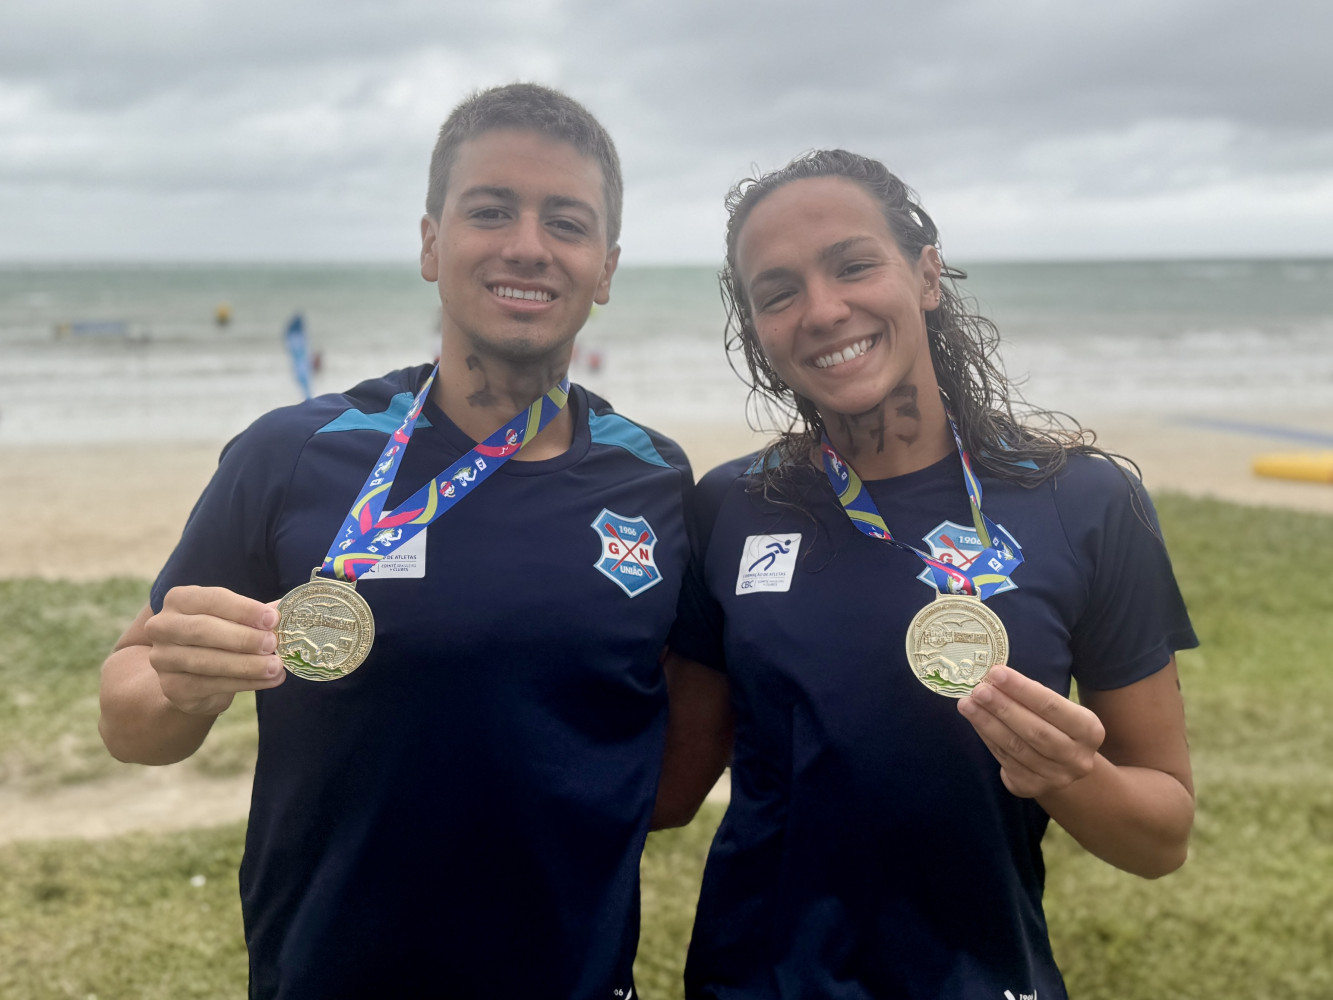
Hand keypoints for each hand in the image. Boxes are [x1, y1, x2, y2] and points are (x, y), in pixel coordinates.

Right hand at [143, 585, 285, 716]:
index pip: (212, 599)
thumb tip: (286, 610)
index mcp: (180, 600)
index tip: (272, 619)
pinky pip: (211, 685)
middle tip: (273, 644)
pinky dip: (245, 683)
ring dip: (247, 665)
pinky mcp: (172, 687)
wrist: (194, 676)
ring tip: (276, 667)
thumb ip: (257, 615)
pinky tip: (269, 680)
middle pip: (203, 630)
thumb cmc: (219, 637)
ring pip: (207, 661)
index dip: (243, 609)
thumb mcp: (235, 620)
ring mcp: (163, 658)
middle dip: (243, 638)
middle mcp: (163, 626)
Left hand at [957, 664, 1104, 798]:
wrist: (1063, 765)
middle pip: (1034, 730)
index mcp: (1090, 730)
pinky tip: (975, 721)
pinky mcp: (1031, 787)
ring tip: (967, 704)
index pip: (1052, 706)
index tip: (996, 673)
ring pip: (1016, 747)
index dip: (1022, 689)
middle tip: (978, 690)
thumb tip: (995, 678)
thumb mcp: (1059, 709)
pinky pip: (1004, 759)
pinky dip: (987, 737)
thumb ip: (1033, 696)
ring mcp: (1055, 777)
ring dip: (987, 723)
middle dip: (1003, 708)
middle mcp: (1077, 758)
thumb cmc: (1056, 725)